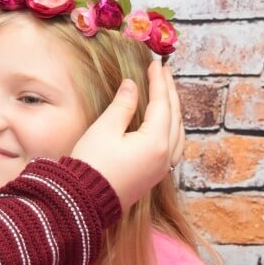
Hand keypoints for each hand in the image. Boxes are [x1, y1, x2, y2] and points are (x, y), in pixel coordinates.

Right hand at [71, 61, 183, 211]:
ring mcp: (162, 167)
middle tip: (164, 72)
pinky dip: (173, 128)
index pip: (161, 104)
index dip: (158, 82)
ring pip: (178, 133)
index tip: (155, 64)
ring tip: (167, 93)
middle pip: (174, 117)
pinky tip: (166, 123)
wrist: (85, 200)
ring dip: (174, 110)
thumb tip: (132, 85)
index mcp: (156, 142)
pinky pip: (174, 146)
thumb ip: (122, 105)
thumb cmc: (92, 163)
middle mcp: (166, 155)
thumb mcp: (105, 129)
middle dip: (170, 92)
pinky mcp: (154, 175)